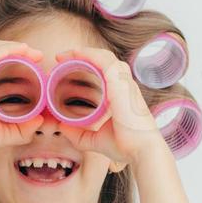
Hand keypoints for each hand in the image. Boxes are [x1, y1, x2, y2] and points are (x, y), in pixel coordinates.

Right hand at [0, 40, 46, 162]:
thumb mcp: (4, 133)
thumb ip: (22, 128)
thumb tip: (40, 120)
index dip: (12, 59)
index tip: (33, 65)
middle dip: (16, 50)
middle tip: (37, 57)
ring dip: (15, 47)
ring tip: (34, 53)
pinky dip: (9, 49)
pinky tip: (23, 50)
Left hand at [54, 48, 167, 165]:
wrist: (141, 151)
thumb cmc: (125, 146)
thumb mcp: (95, 139)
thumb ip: (78, 134)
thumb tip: (61, 127)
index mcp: (121, 95)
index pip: (104, 72)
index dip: (86, 66)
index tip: (64, 68)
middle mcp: (124, 85)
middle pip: (103, 60)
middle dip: (82, 55)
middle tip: (60, 59)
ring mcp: (124, 82)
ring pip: (104, 56)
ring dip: (82, 52)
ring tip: (63, 55)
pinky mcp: (120, 82)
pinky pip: (103, 60)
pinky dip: (88, 54)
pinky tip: (74, 53)